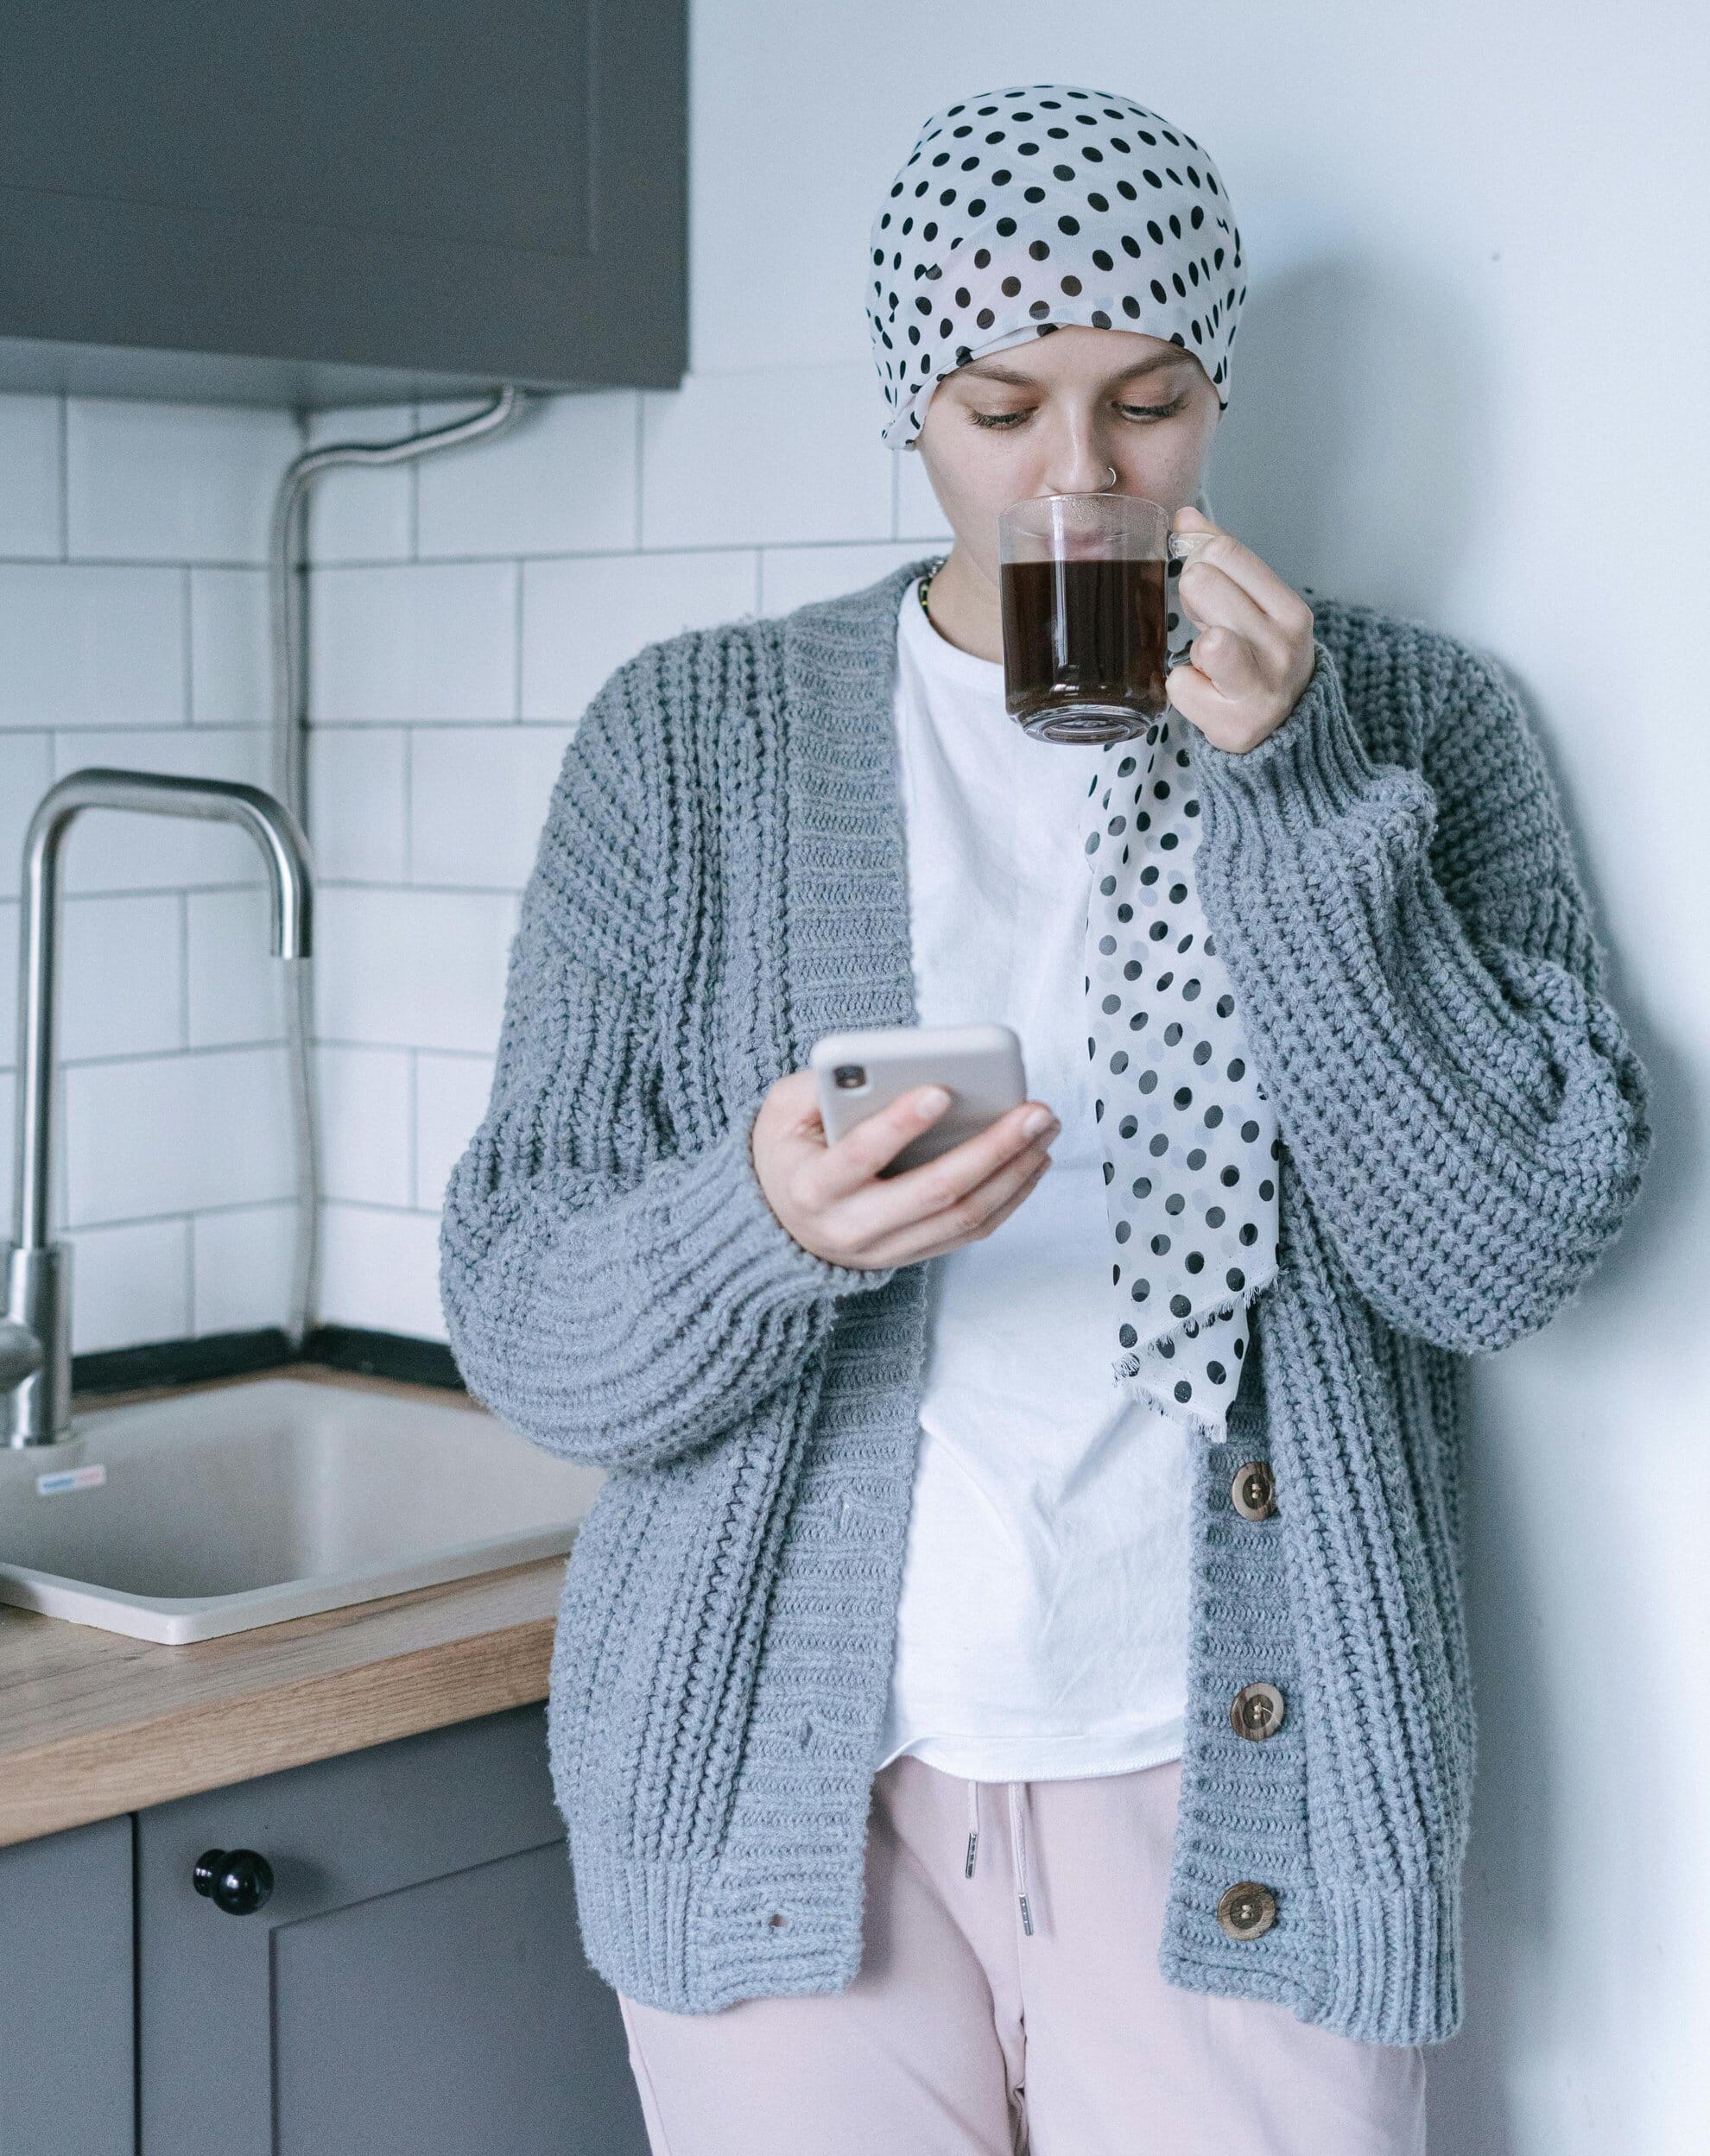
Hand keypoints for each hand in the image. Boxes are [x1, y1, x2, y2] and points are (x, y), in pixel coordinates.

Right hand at [749, 1069, 1059, 1270]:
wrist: (780, 1221)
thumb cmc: (791, 1153)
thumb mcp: (783, 1112)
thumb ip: (822, 1085)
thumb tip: (881, 1065)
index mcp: (813, 1187)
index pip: (859, 1157)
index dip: (899, 1124)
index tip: (940, 1090)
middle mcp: (852, 1227)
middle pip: (935, 1192)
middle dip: (992, 1148)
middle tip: (1035, 1111)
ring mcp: (887, 1248)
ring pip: (964, 1215)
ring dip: (1015, 1172)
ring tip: (1045, 1130)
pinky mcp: (914, 1254)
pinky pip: (972, 1230)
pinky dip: (1011, 1195)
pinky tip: (1033, 1160)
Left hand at [1166, 503, 1316, 753]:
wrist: (1283, 728)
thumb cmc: (1259, 657)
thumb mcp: (1253, 604)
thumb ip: (1222, 560)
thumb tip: (1186, 517)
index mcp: (1289, 610)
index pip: (1227, 553)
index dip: (1196, 554)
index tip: (1197, 570)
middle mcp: (1282, 647)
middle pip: (1204, 584)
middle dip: (1191, 596)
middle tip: (1205, 620)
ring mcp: (1260, 687)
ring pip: (1207, 641)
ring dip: (1193, 644)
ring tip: (1210, 659)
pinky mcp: (1232, 724)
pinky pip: (1179, 683)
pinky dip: (1183, 686)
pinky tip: (1205, 692)